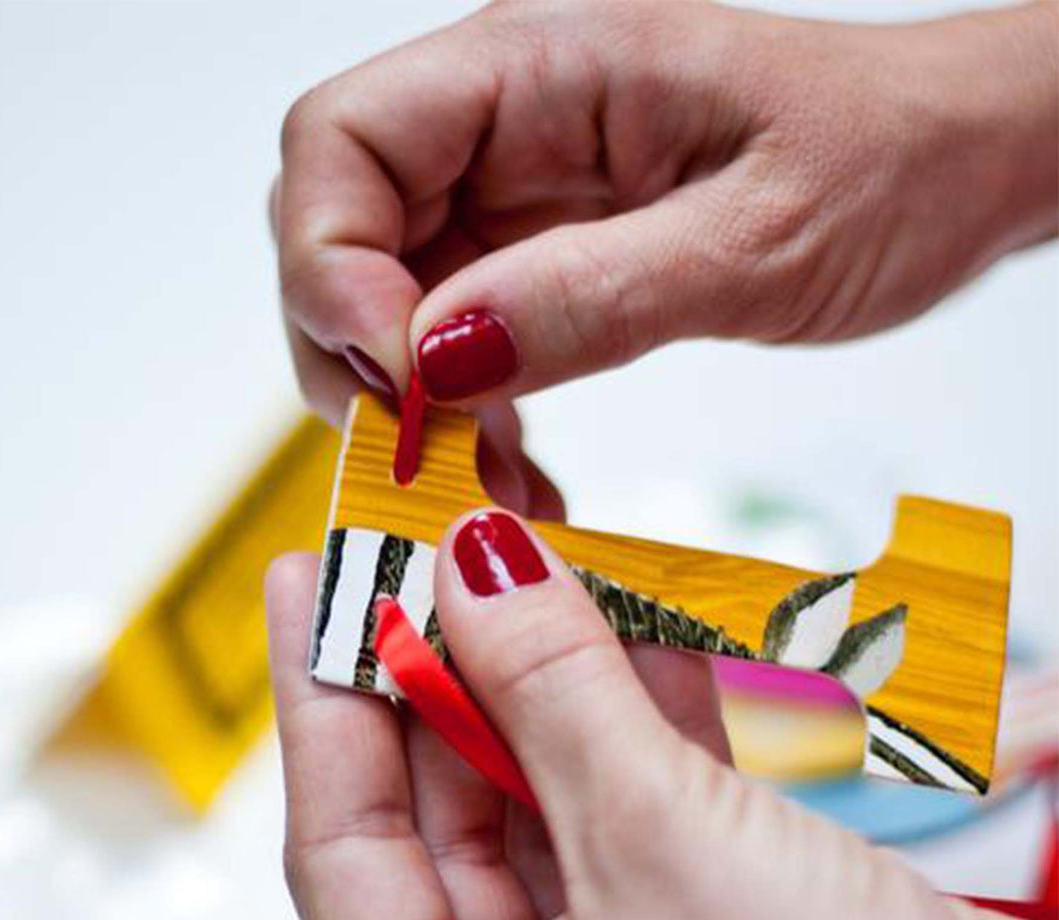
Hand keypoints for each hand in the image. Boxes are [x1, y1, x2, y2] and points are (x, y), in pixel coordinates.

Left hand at [268, 513, 1056, 919]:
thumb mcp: (658, 833)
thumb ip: (547, 684)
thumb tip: (470, 566)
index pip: (334, 842)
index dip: (318, 693)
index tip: (309, 575)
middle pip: (429, 810)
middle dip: (434, 668)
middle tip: (421, 547)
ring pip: (524, 797)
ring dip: (531, 681)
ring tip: (510, 563)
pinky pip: (608, 810)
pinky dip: (613, 720)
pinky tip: (608, 629)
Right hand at [275, 0, 1055, 418]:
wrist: (947, 167)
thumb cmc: (886, 163)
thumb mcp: (755, 238)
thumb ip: (593, 294)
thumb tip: (437, 359)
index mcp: (535, 67)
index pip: (340, 144)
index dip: (335, 271)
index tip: (405, 382)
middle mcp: (497, 123)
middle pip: (336, 233)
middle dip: (361, 360)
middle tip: (434, 459)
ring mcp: (507, 195)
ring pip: (384, 304)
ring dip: (412, 412)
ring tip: (490, 488)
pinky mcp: (532, 258)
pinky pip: (450, 344)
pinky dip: (464, 421)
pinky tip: (518, 471)